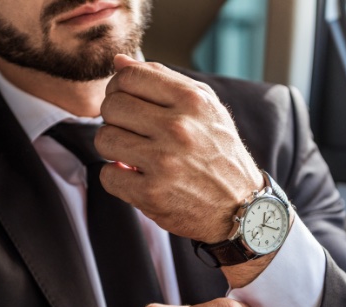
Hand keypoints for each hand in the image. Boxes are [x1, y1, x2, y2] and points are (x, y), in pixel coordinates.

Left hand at [96, 54, 264, 243]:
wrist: (241, 206)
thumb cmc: (218, 152)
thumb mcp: (205, 108)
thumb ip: (162, 80)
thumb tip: (118, 61)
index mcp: (192, 101)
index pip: (128, 77)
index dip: (117, 88)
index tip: (125, 102)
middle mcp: (178, 129)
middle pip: (111, 107)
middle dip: (113, 119)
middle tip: (129, 131)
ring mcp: (164, 163)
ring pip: (104, 139)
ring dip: (112, 148)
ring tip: (131, 153)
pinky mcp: (152, 194)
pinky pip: (108, 176)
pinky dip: (116, 177)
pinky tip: (134, 177)